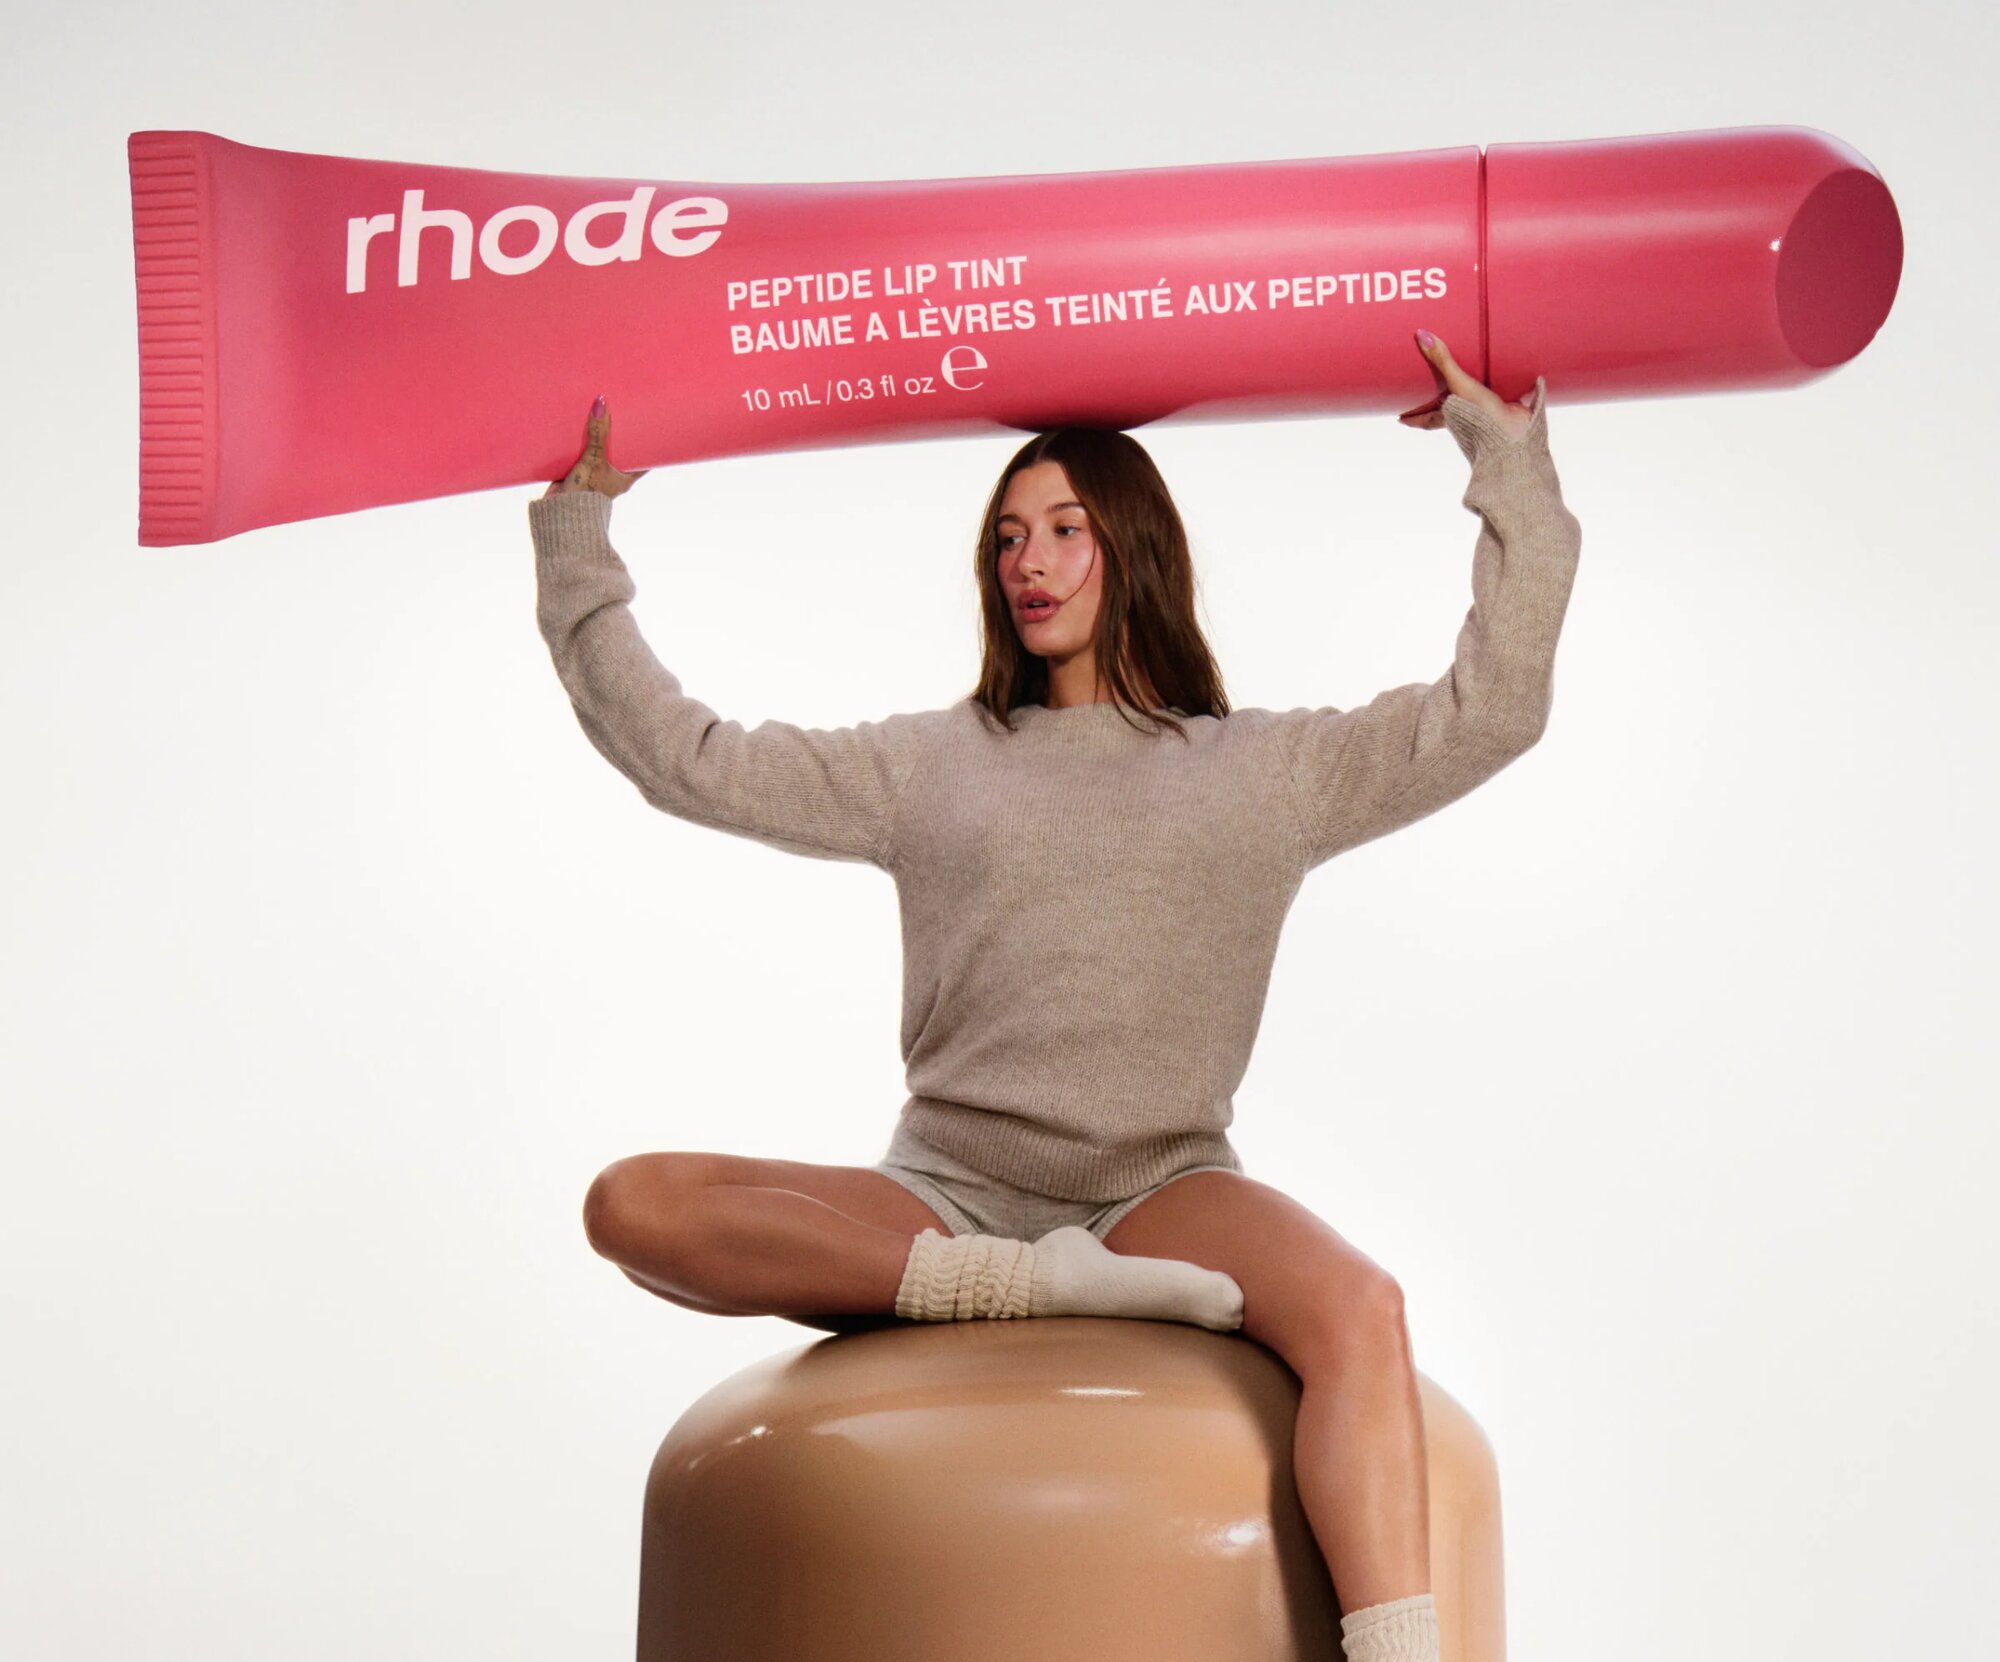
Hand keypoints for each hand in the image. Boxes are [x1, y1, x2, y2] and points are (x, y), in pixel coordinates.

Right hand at [542, 395, 651, 497]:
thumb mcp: (594, 458)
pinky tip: (579, 431)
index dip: (650, 447)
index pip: (644, 461)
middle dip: (622, 439)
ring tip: (603, 419)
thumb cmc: (586, 491)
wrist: (561, 512)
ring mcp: (596, 476)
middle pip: (622, 454)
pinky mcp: (580, 475)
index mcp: (625, 478)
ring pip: (602, 455)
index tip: (654, 430)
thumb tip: (601, 403)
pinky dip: (583, 446)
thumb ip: (597, 432)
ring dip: (601, 441)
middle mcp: (613, 478)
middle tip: (626, 417)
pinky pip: (584, 457)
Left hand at [1397, 331, 1536, 437]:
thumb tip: (1421, 335)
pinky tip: (1523, 380)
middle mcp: (1467, 419)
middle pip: (1450, 413)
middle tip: (1436, 397)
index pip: (1425, 419)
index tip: (1401, 420)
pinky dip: (1514, 391)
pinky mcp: (1511, 411)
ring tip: (1477, 382)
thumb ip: (1443, 361)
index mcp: (1450, 417)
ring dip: (1477, 397)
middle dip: (1443, 406)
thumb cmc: (1479, 416)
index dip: (1413, 419)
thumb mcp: (1458, 385)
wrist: (1512, 438)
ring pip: (1478, 406)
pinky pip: (1509, 398)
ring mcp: (1489, 416)